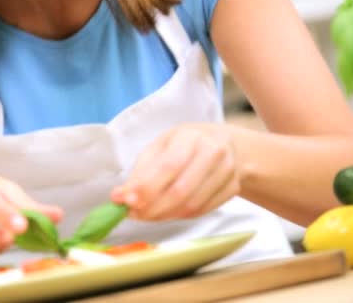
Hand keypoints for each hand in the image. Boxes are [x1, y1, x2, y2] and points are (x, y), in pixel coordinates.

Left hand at [112, 124, 240, 220]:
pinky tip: (165, 213)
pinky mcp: (232, 189)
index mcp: (191, 136)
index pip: (168, 166)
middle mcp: (213, 152)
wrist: (227, 145)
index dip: (146, 187)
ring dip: (163, 215)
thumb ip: (141, 172)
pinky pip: (201, 211)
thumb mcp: (160, 147)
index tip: (125, 201)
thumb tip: (120, 198)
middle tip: (132, 213)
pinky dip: (178, 216)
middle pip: (181, 190)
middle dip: (152, 207)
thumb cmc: (186, 145)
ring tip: (145, 214)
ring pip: (191, 205)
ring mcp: (227, 171)